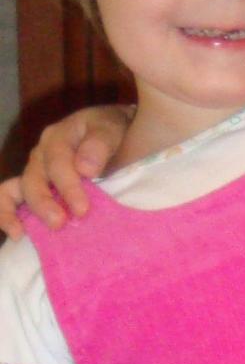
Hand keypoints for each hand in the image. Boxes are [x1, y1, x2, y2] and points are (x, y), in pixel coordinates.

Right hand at [0, 106, 131, 238]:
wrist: (114, 138)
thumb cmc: (113, 133)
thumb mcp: (112, 129)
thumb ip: (100, 144)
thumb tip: (85, 168)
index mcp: (58, 137)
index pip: (58, 162)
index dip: (68, 187)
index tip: (82, 210)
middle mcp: (41, 155)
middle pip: (34, 179)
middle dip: (44, 204)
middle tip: (59, 223)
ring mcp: (35, 173)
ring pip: (15, 190)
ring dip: (18, 212)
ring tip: (22, 233)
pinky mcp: (34, 190)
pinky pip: (10, 199)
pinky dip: (7, 215)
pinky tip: (17, 234)